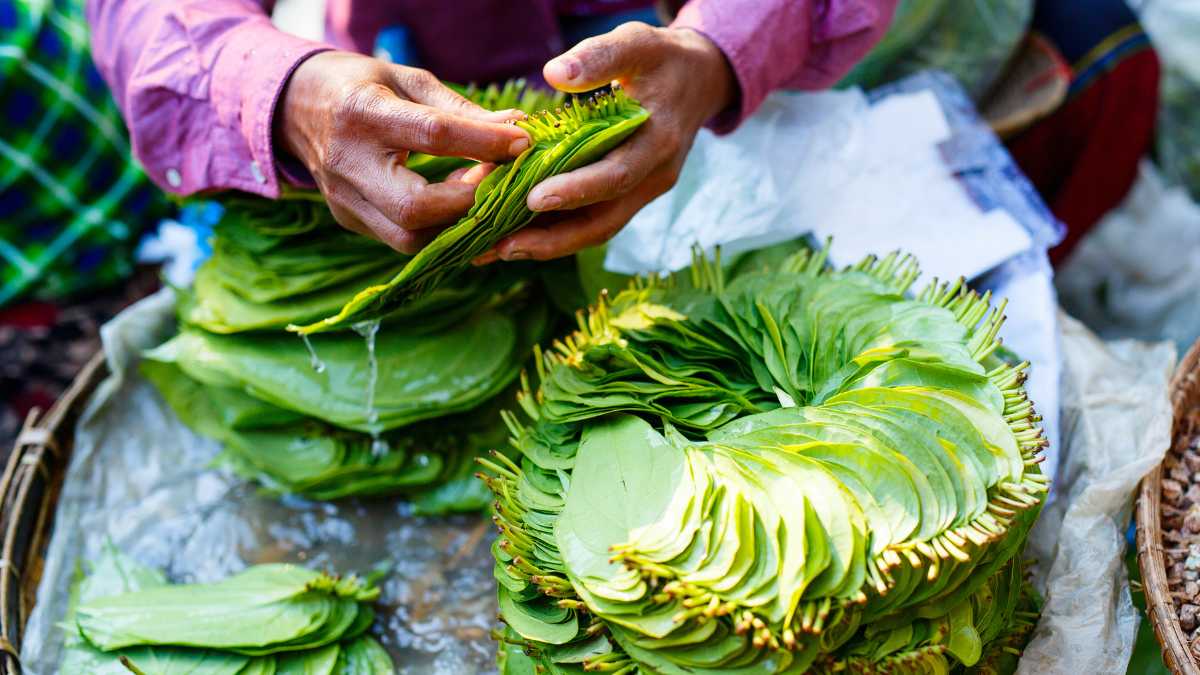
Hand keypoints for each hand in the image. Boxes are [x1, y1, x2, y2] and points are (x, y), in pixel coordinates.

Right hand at [276, 51, 530, 253]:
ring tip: (477, 193)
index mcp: (363, 113)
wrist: (295, 107)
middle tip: (499, 182)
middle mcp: (348, 163)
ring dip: (455, 223)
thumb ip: (461, 110)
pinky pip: (401, 240)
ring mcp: (344, 200)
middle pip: (414, 207)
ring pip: (408, 238)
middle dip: (468, 202)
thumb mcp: (408, 81)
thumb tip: (517, 128)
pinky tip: (456, 206)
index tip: (522, 142)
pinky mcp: (348, 220)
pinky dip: (438, 229)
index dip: (483, 143)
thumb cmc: (363, 86)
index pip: (432, 135)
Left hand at [477, 22, 735, 263]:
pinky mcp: (631, 196)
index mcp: (658, 141)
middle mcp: (654, 176)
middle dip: (553, 239)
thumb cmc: (663, 59)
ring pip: (597, 229)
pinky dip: (557, 230)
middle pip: (604, 221)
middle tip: (502, 245)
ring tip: (499, 249)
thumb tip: (555, 74)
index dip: (575, 190)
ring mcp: (644, 192)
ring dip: (549, 244)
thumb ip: (599, 56)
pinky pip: (594, 220)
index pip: (615, 175)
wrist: (701, 81)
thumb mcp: (638, 43)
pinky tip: (517, 233)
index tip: (531, 199)